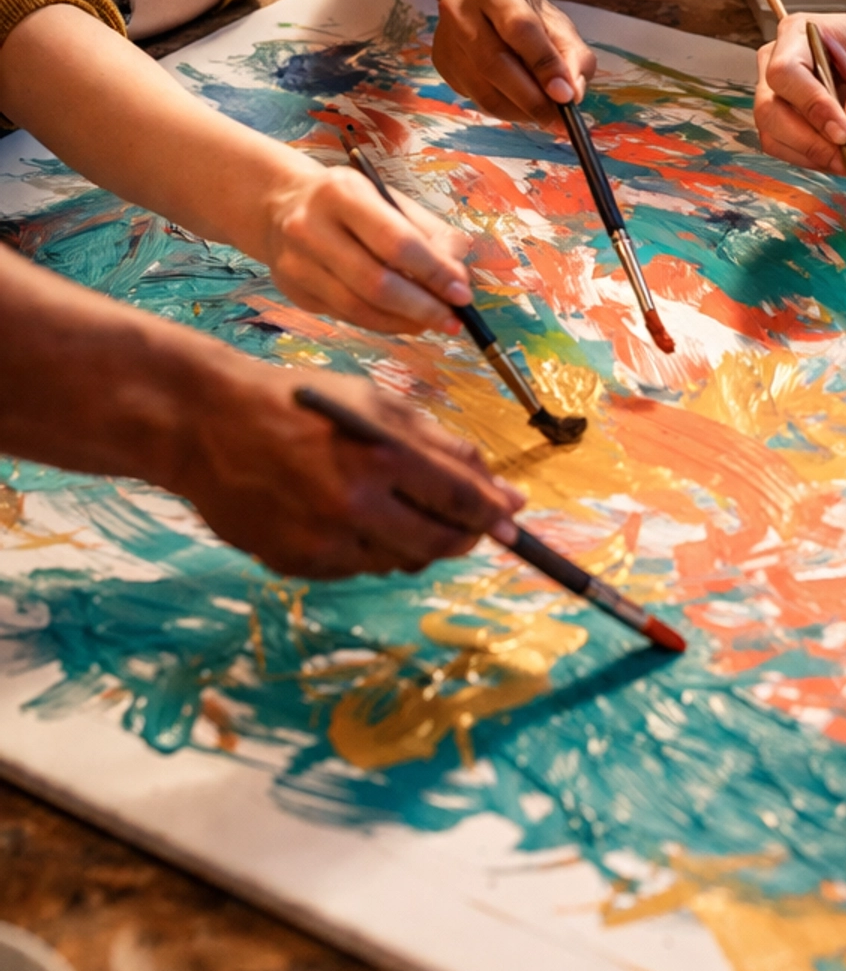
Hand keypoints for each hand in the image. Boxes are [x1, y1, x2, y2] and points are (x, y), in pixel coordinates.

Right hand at [180, 362, 526, 580]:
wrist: (207, 422)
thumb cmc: (300, 403)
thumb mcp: (376, 402)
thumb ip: (440, 444)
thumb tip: (499, 489)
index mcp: (380, 455)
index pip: (461, 500)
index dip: (495, 514)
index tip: (514, 518)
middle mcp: (354, 505)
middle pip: (438, 543)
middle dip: (465, 536)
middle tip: (473, 525)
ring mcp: (322, 542)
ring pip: (399, 560)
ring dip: (417, 541)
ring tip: (405, 510)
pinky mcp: (296, 564)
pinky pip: (356, 567)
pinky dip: (370, 547)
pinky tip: (355, 518)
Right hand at [260, 159, 474, 334]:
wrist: (280, 205)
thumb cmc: (349, 202)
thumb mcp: (388, 199)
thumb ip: (428, 233)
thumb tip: (457, 278)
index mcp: (342, 193)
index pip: (396, 241)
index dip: (433, 272)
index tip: (462, 294)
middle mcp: (311, 227)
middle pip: (375, 282)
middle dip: (422, 307)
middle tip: (453, 320)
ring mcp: (297, 263)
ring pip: (359, 308)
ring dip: (404, 322)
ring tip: (433, 322)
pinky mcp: (293, 291)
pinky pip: (346, 316)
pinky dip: (382, 323)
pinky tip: (404, 321)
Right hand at [433, 0, 597, 123]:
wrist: (479, 2)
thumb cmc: (523, 12)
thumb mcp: (555, 22)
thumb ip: (572, 54)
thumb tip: (572, 94)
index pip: (519, 28)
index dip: (545, 64)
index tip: (567, 96)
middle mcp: (460, 11)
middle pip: (495, 64)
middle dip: (531, 99)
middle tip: (558, 119)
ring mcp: (446, 41)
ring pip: (483, 91)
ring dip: (520, 112)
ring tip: (545, 115)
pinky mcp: (442, 65)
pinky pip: (477, 100)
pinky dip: (506, 111)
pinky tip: (522, 106)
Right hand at [754, 11, 845, 171]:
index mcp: (797, 33)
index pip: (786, 72)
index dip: (811, 105)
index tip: (843, 133)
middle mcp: (775, 60)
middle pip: (770, 108)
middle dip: (809, 140)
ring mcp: (775, 90)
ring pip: (772, 132)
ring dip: (809, 154)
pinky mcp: (782, 115)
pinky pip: (782, 145)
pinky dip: (810, 158)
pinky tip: (838, 158)